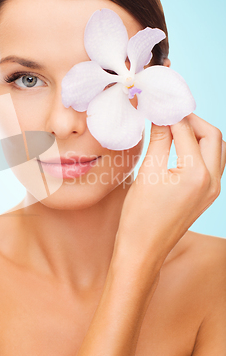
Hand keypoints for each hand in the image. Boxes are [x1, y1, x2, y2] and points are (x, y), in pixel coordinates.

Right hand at [115, 113, 225, 263]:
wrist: (144, 249)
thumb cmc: (140, 216)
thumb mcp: (147, 173)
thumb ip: (158, 140)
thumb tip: (160, 116)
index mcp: (197, 174)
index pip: (187, 131)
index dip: (171, 115)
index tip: (158, 105)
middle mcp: (212, 181)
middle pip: (212, 136)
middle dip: (192, 121)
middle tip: (170, 114)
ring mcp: (213, 189)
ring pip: (216, 149)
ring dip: (198, 134)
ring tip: (174, 128)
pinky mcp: (207, 195)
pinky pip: (212, 163)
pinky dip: (199, 149)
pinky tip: (180, 146)